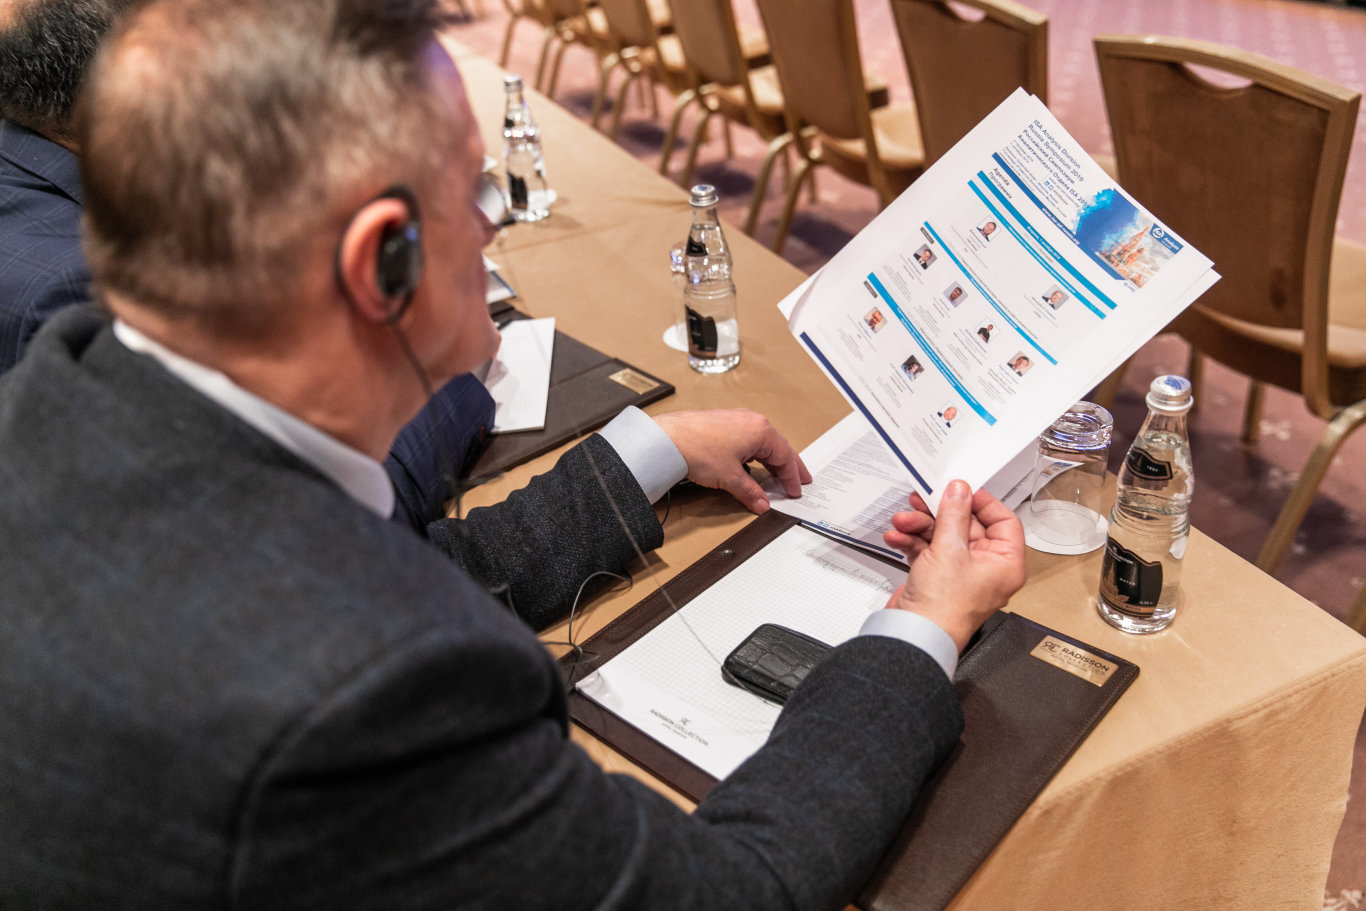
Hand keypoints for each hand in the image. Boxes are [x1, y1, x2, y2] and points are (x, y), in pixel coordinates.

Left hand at [653, 409, 812, 513]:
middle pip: (778, 447)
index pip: (784, 457)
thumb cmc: (699, 449)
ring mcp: (736, 419)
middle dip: (789, 465)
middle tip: (801, 479)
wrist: (668, 439)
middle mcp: (751, 421)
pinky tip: (753, 463)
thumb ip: (750, 492)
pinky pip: (748, 439)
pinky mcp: (722, 423)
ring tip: (778, 474)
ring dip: (772, 459)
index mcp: (761, 430)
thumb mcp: (730, 477)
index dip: (791, 477)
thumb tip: (762, 503)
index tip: (795, 490)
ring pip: (763, 442)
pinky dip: (756, 453)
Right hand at [883, 480, 1024, 650]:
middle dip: (939, 513)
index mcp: (1004, 564)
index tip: (962, 490)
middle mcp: (985, 568)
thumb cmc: (944, 609)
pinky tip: (898, 537)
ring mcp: (959, 572)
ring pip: (943, 535)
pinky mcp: (936, 577)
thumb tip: (959, 491)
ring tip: (904, 521)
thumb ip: (954, 515)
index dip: (983, 503)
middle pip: (967, 526)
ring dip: (920, 526)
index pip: (1004, 521)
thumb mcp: (950, 550)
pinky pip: (927, 549)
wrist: (913, 635)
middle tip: (923, 500)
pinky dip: (912, 541)